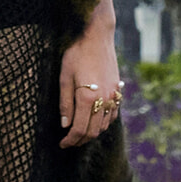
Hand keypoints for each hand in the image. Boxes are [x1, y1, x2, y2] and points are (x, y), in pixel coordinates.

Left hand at [59, 0, 121, 148]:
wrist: (97, 37)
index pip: (79, 129)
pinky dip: (103, 123)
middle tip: (69, 142)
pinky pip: (113, 115)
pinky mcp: (118, 91)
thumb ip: (65, 103)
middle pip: (93, 131)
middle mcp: (103, 99)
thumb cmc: (77, 54)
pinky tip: (95, 122)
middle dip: (80, 141)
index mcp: (87, 97)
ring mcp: (113, 95)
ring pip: (104, 125)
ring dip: (92, 133)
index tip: (62, 144)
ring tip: (80, 134)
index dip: (70, 140)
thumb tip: (65, 125)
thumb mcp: (64, 77)